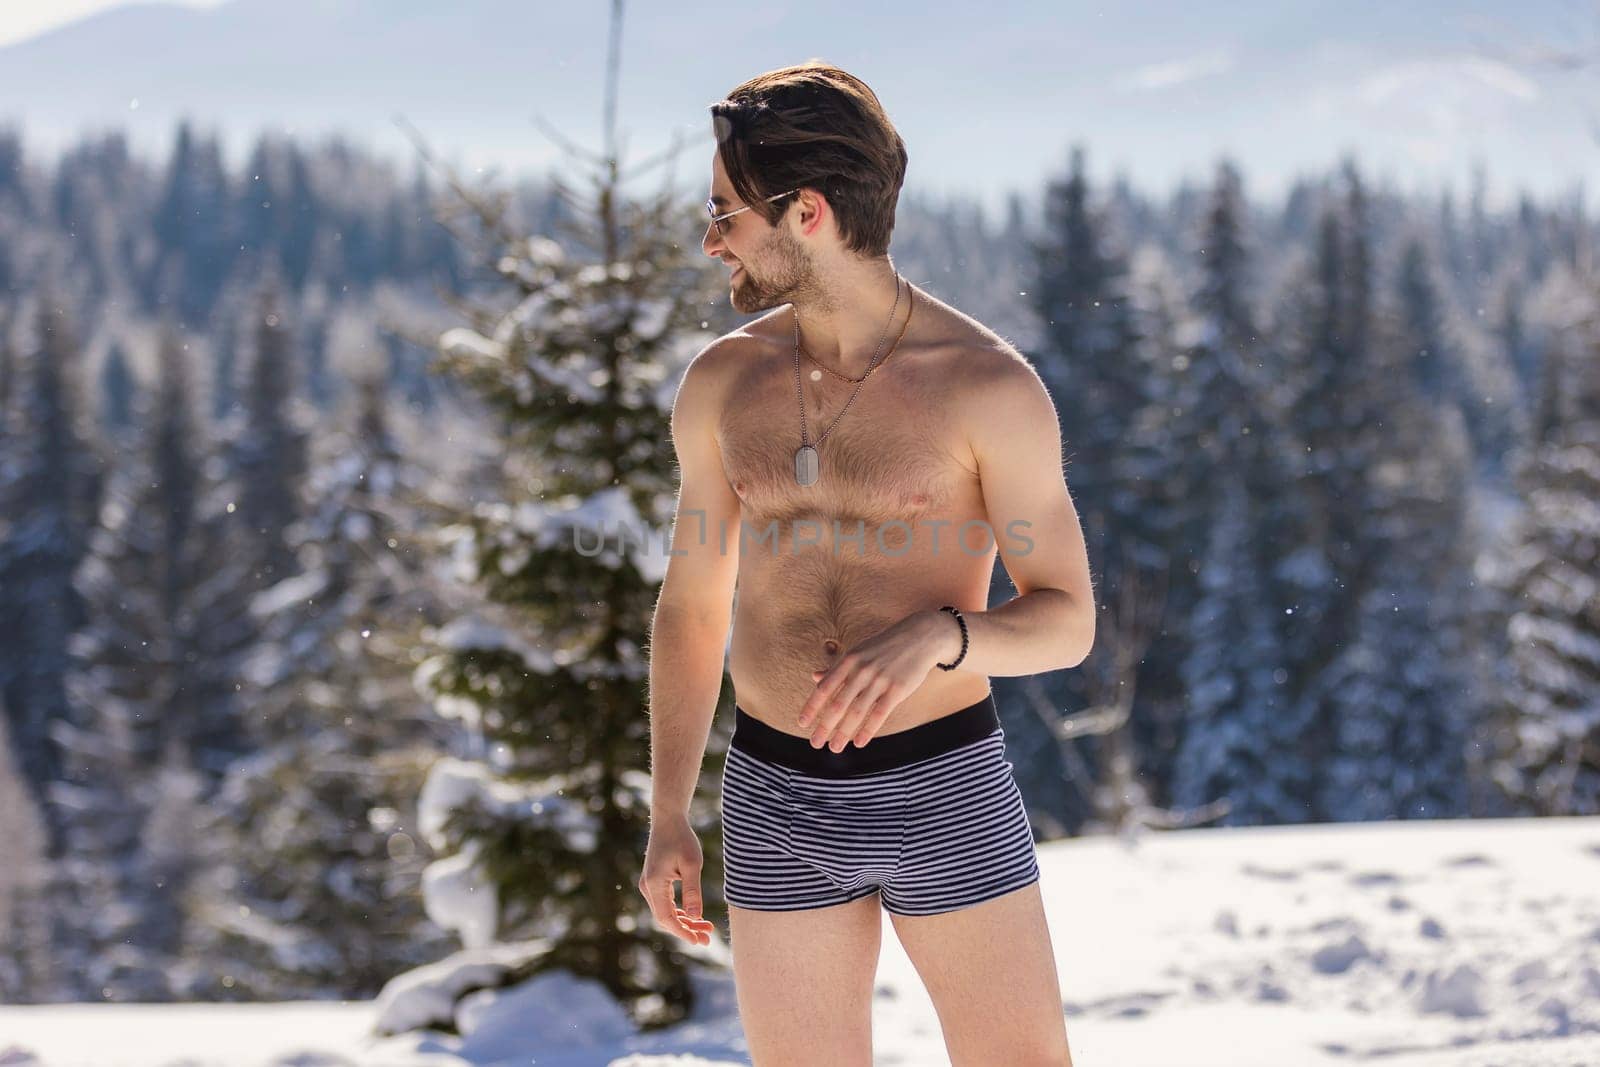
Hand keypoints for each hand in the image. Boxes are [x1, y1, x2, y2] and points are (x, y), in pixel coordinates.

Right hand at [638, 811, 714, 945]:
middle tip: (708, 938)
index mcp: (654, 884)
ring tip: (706, 928)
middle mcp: (647, 887)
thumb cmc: (681, 839)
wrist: (668, 820)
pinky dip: (680, 912)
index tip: (699, 942)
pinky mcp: (654, 882)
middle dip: (686, 930)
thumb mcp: (692, 864)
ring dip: (685, 922)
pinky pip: (665, 904)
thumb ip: (693, 891)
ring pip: (666, 912)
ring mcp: (649, 885)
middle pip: (665, 918)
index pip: (666, 918)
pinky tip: (695, 916)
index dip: (683, 932)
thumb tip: (696, 918)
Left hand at [798, 610, 948, 751]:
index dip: (812, 707)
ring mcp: (880, 680)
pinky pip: (879, 714)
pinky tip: (859, 742)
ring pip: (857, 712)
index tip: (802, 724)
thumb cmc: (884, 646)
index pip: (824, 688)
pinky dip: (868, 730)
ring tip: (835, 747)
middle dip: (824, 726)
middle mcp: (861, 670)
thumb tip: (814, 677)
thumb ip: (836, 668)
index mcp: (848, 661)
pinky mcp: (897, 689)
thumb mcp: (858, 652)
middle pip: (838, 704)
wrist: (919, 637)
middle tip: (815, 743)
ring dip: (843, 732)